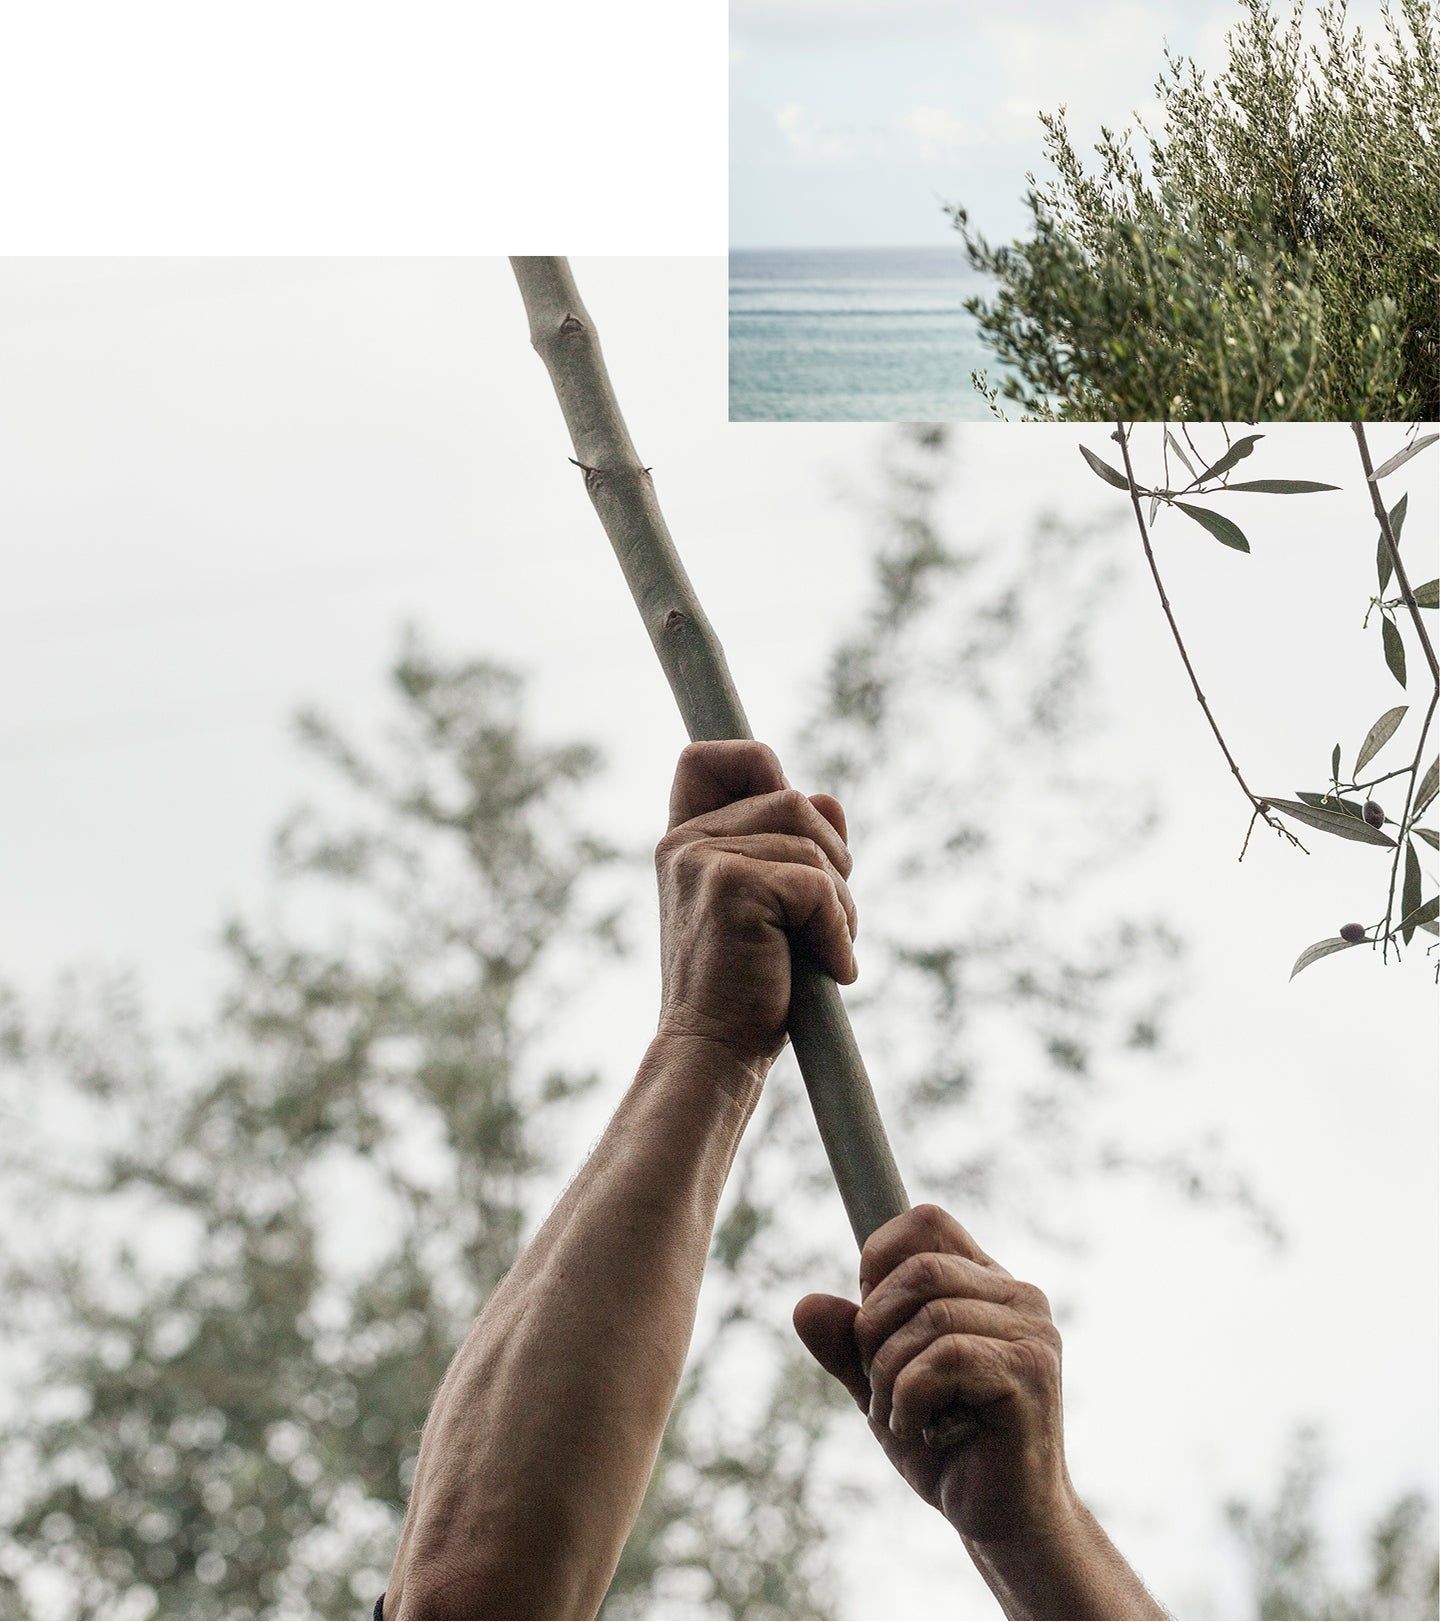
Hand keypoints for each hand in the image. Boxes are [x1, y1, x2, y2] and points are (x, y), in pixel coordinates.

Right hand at [654, 740, 856, 1072]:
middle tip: (819, 924)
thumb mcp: (772, 905)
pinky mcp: (730, 886)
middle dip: (831, 862)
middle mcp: (685, 842)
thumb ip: (791, 844)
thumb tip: (827, 799)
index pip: (707, 758)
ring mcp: (702, 860)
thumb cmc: (747, 987)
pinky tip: (830, 970)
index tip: (792, 818)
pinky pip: (817, 887)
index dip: (758, 765)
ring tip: (821, 953)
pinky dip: (838, 932)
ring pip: (811, 844)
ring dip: (840, 904)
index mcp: (685, 841)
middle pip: (794, 800)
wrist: (715, 1053)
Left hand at [794, 1204, 1079, 1547]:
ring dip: (889, 1375)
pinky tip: (919, 1430)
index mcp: (985, 1283)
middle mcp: (1018, 1296)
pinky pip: (944, 1357)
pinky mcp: (1031, 1371)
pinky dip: (909, 1397)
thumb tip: (805, 1305)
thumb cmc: (947, 1447)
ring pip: (928, 1315)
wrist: (1004, 1522)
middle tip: (879, 1385)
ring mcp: (1032, 1331)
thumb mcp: (880, 1385)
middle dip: (874, 1330)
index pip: (926, 1222)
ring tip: (899, 1416)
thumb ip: (846, 1343)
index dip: (879, 1261)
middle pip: (918, 1268)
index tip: (871, 1323)